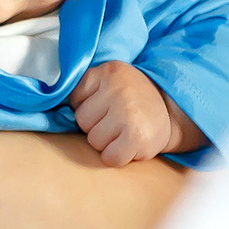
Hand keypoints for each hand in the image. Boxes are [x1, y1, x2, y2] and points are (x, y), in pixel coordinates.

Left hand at [68, 61, 199, 166]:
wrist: (172, 112)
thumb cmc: (132, 100)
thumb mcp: (111, 81)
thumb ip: (86, 88)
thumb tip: (57, 107)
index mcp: (109, 71)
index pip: (75, 98)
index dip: (89, 107)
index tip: (107, 104)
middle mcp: (119, 89)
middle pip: (82, 121)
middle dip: (97, 125)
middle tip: (118, 120)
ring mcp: (128, 113)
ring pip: (94, 141)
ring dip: (107, 142)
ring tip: (125, 131)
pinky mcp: (137, 138)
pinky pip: (109, 157)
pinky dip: (117, 156)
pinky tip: (129, 144)